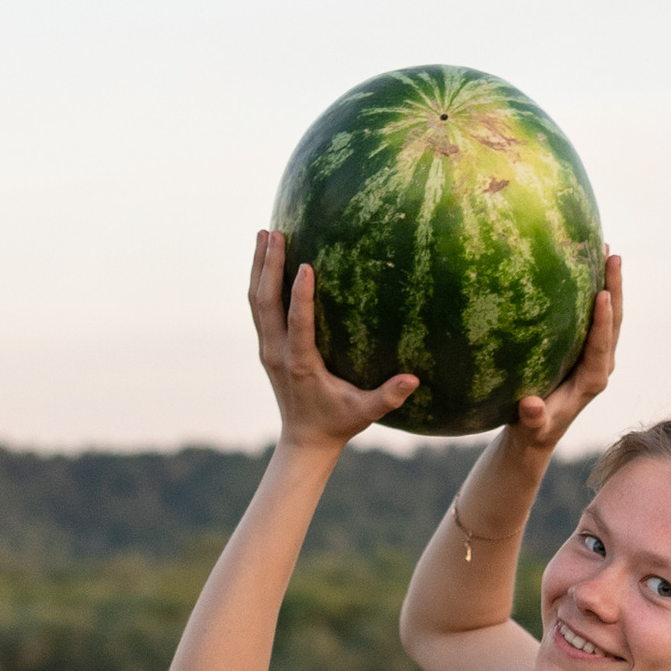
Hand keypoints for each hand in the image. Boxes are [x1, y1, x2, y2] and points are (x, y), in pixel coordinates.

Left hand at [249, 228, 419, 450]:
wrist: (304, 439)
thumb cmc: (339, 423)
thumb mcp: (366, 412)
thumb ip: (388, 396)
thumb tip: (414, 379)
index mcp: (301, 364)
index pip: (298, 323)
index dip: (300, 294)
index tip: (306, 264)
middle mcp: (278, 353)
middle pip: (266, 302)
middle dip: (269, 265)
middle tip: (275, 231)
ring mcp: (268, 348)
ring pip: (256, 301)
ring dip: (259, 266)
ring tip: (264, 232)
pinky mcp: (267, 346)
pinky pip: (258, 308)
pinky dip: (260, 280)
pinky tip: (266, 258)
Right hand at [507, 254, 623, 463]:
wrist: (537, 433)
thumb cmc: (532, 430)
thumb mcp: (531, 427)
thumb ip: (533, 418)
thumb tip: (531, 407)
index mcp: (593, 380)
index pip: (601, 345)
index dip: (602, 321)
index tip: (602, 294)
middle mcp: (601, 363)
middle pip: (614, 320)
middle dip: (614, 287)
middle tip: (611, 254)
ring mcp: (597, 353)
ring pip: (608, 313)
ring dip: (608, 281)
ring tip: (604, 248)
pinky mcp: (587, 347)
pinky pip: (595, 314)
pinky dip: (593, 288)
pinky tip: (583, 263)